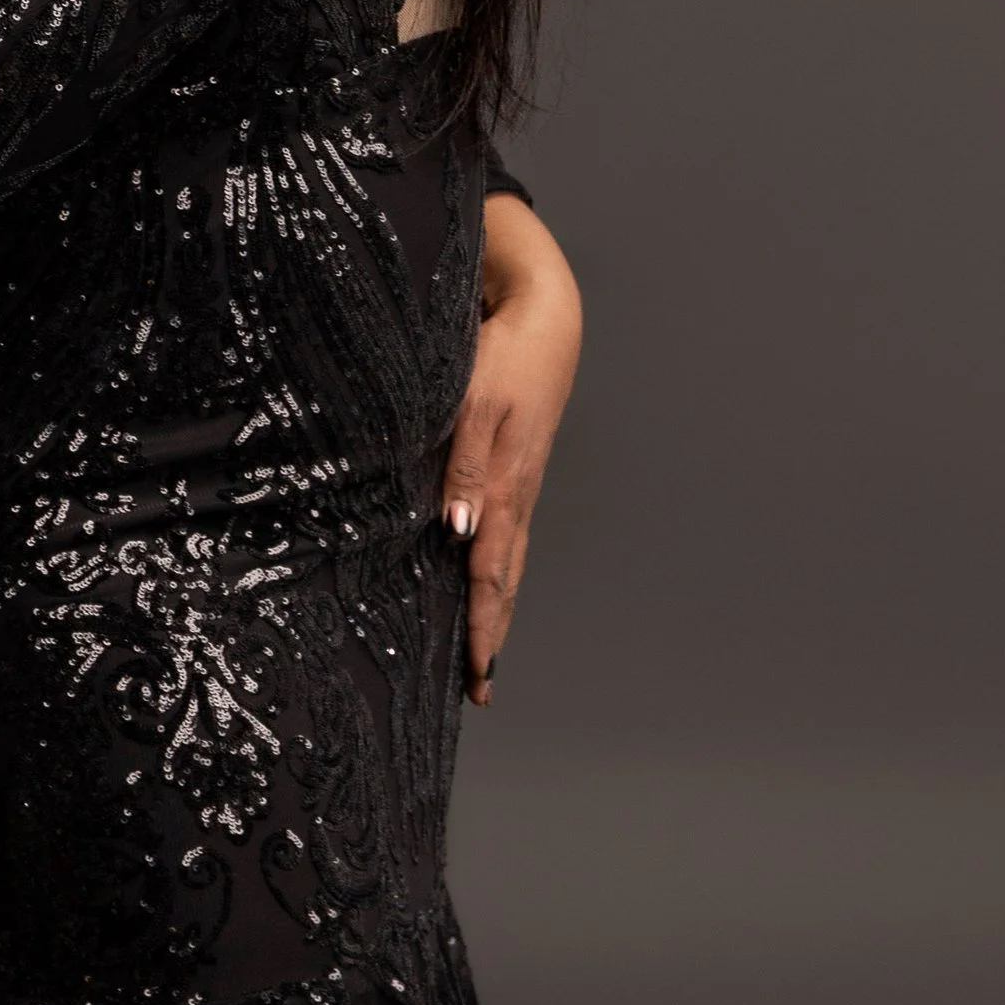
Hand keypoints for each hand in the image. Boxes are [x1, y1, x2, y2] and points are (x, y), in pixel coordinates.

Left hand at [444, 195, 581, 705]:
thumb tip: (458, 533)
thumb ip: (465, 466)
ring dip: (495, 607)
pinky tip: (482, 574)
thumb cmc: (505, 354)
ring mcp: (522, 481)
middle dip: (492, 635)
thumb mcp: (476, 403)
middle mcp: (518, 493)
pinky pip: (507, 532)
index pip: (491, 575)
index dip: (482, 629)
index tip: (476, 678)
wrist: (546, 314)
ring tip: (483, 650)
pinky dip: (496, 568)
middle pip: (505, 580)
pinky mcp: (518, 464)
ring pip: (508, 559)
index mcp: (507, 486)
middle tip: (481, 689)